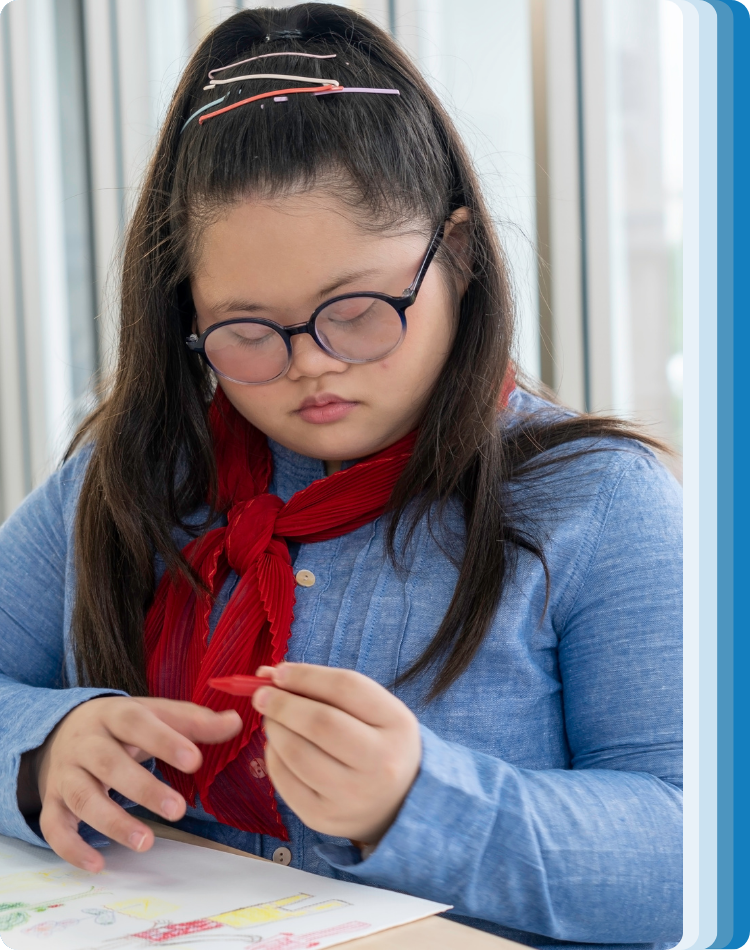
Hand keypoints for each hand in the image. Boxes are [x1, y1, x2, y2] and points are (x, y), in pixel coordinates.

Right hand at [29, 696, 241, 871]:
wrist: (61, 729)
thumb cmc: (122, 725)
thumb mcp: (155, 714)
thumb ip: (193, 721)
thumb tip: (235, 722)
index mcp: (114, 714)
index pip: (137, 722)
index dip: (165, 740)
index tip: (195, 761)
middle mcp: (86, 742)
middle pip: (109, 763)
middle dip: (143, 788)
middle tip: (178, 811)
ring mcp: (66, 772)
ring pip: (82, 797)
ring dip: (112, 822)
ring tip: (146, 842)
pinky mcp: (52, 800)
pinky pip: (54, 827)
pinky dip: (72, 848)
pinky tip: (98, 864)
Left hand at [253, 663, 420, 845]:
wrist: (397, 803)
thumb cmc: (378, 742)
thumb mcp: (372, 709)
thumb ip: (327, 687)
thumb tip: (269, 675)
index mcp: (396, 724)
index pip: (346, 688)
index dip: (306, 676)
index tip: (280, 672)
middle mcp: (380, 763)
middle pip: (320, 723)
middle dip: (282, 703)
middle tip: (261, 695)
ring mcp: (352, 796)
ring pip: (297, 753)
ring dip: (274, 729)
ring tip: (272, 720)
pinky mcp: (323, 818)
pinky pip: (285, 780)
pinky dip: (273, 756)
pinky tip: (279, 747)